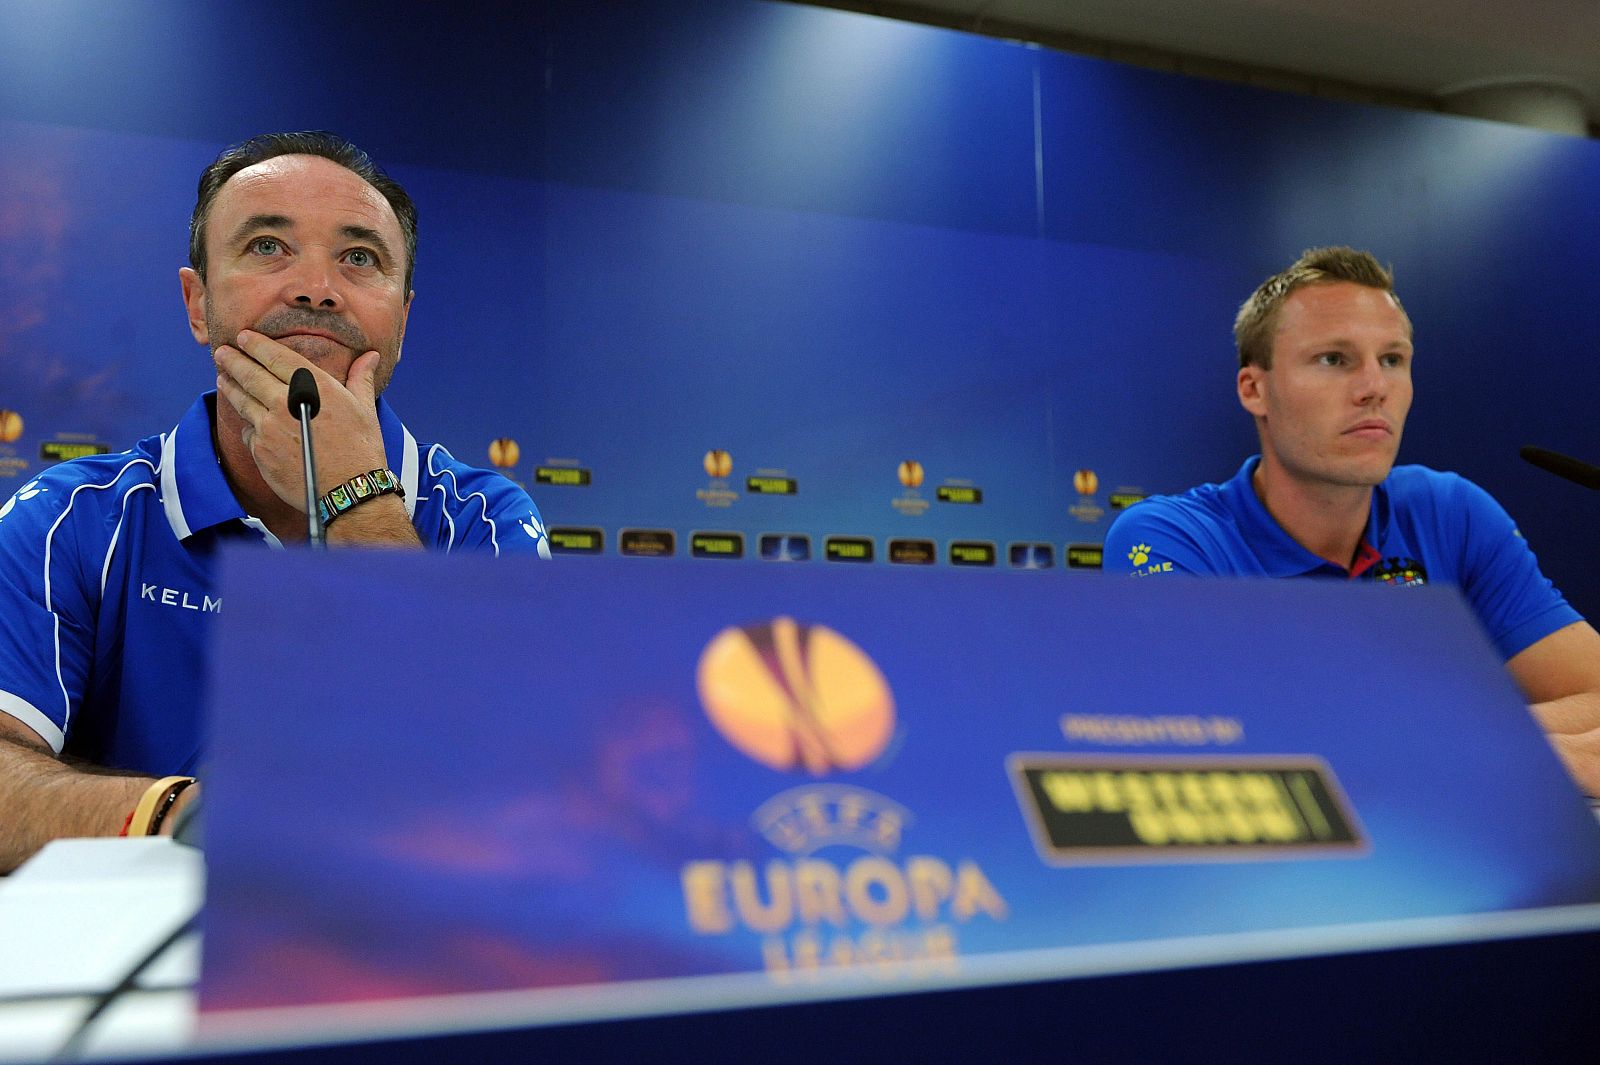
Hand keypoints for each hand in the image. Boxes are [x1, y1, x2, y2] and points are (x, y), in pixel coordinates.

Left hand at [214, 330, 387, 510]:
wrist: (349, 491)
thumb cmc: (361, 449)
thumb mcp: (365, 408)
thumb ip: (361, 378)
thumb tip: (371, 356)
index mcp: (313, 386)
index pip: (276, 356)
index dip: (256, 344)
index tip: (244, 337)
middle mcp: (286, 401)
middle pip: (251, 374)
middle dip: (233, 360)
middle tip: (221, 352)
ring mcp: (269, 426)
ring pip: (242, 400)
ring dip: (230, 386)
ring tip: (222, 378)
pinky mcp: (261, 450)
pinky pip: (248, 432)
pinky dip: (248, 424)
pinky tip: (246, 420)